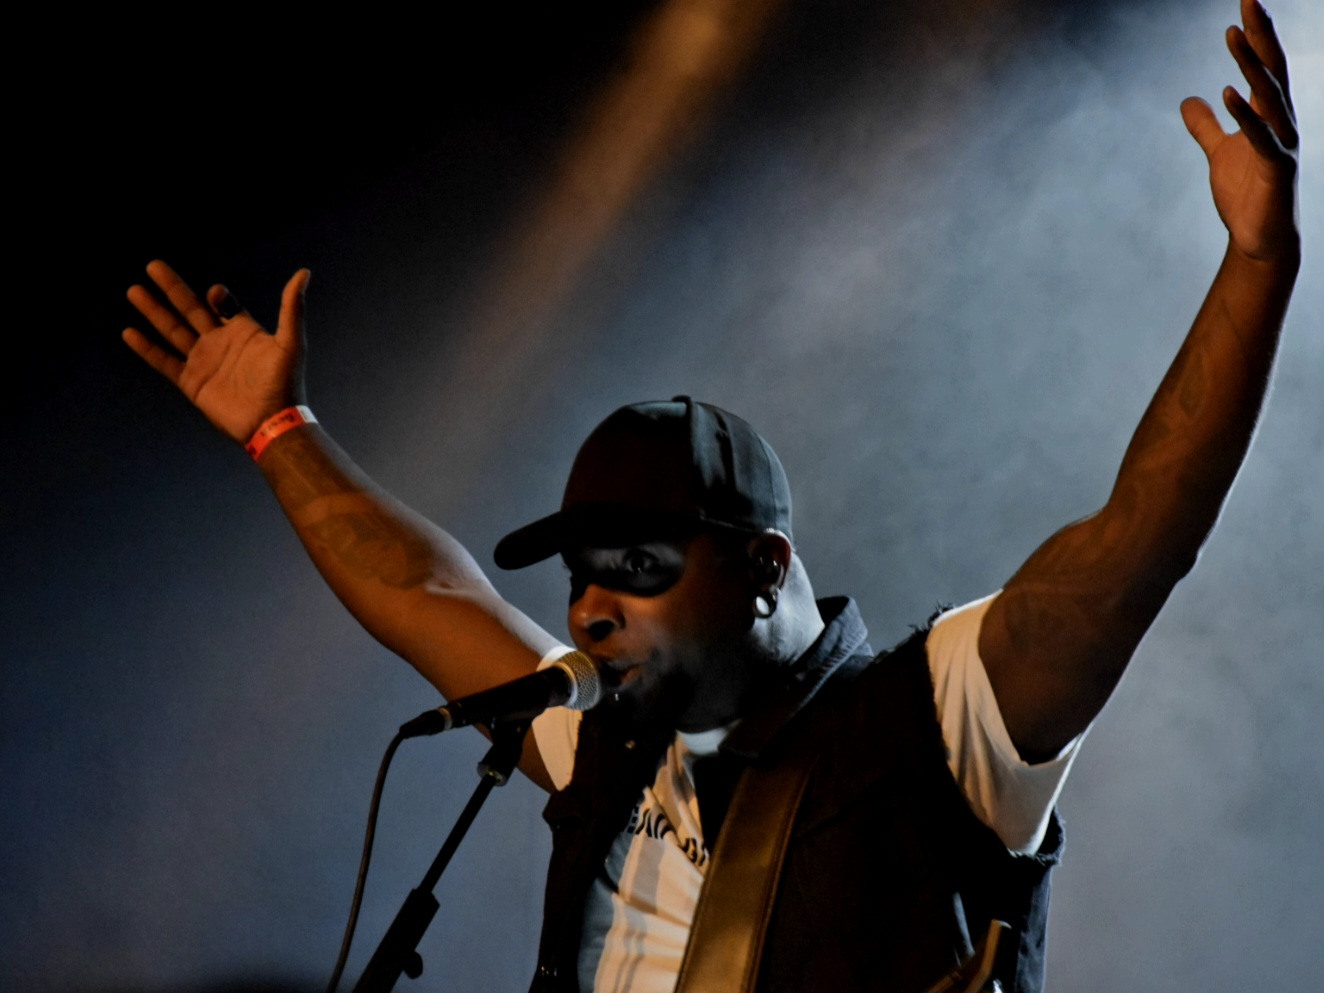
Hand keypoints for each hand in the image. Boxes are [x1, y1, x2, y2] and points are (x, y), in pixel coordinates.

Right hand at [123, 260, 310, 442]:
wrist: (270, 424)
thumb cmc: (284, 384)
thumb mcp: (290, 342)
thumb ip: (292, 308)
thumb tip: (304, 272)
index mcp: (243, 332)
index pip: (223, 305)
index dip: (217, 297)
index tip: (214, 293)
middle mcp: (220, 343)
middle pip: (190, 309)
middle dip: (172, 288)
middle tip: (153, 265)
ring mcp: (204, 361)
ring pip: (172, 330)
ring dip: (154, 311)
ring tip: (134, 290)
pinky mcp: (191, 382)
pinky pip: (164, 362)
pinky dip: (147, 348)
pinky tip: (129, 333)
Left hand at [1181, 0, 1298, 264]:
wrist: (1257, 238)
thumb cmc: (1245, 194)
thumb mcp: (1218, 152)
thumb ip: (1206, 126)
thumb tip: (1188, 101)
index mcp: (1269, 115)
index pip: (1264, 66)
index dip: (1256, 35)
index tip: (1245, 4)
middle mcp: (1282, 122)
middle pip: (1272, 70)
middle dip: (1260, 35)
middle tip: (1248, 0)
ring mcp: (1282, 143)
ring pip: (1270, 96)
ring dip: (1251, 65)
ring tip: (1234, 35)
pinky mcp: (1277, 168)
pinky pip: (1261, 136)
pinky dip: (1246, 114)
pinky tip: (1228, 92)